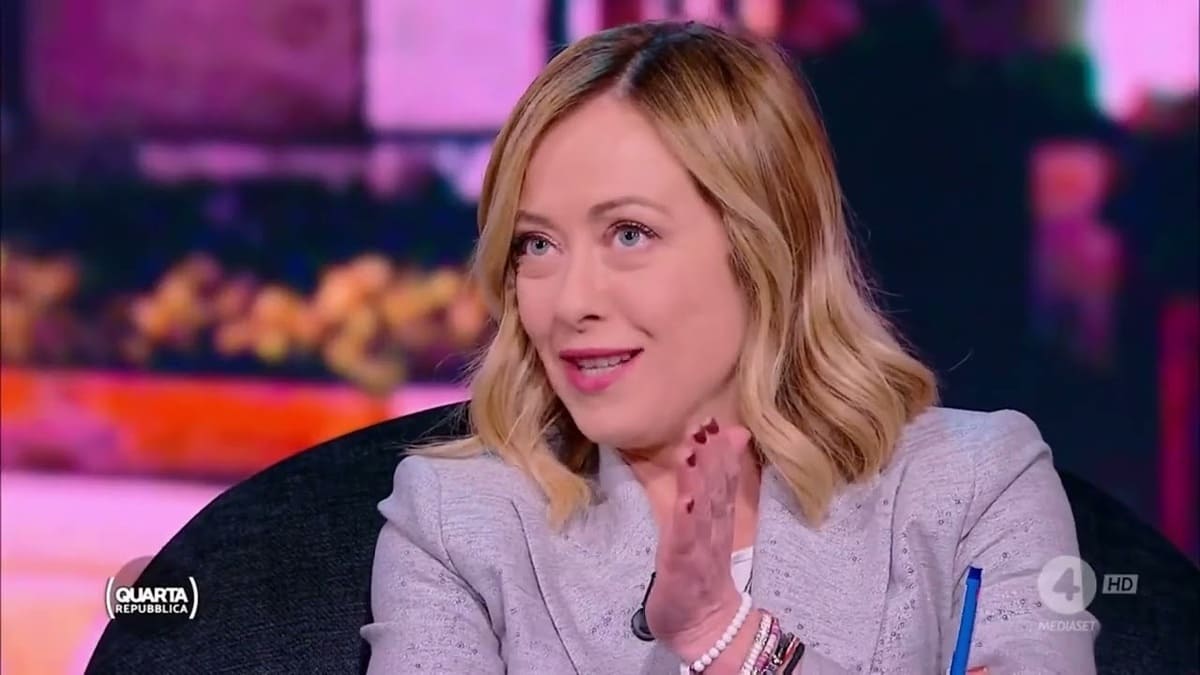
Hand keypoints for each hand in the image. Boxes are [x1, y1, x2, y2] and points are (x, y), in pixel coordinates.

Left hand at [644, 417, 752, 658]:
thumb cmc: (700, 576)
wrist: (705, 629)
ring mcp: (698, 549)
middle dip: (713, 456)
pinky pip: (684, 542)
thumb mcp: (709, 530)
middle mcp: (712, 531)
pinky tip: (686, 500)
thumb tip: (720, 456)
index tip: (720, 422)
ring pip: (702, 510)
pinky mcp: (680, 568)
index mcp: (717, 520)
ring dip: (700, 479)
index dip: (723, 451)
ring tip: (696, 450)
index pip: (724, 481)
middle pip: (716, 490)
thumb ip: (715, 492)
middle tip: (710, 424)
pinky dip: (687, 521)